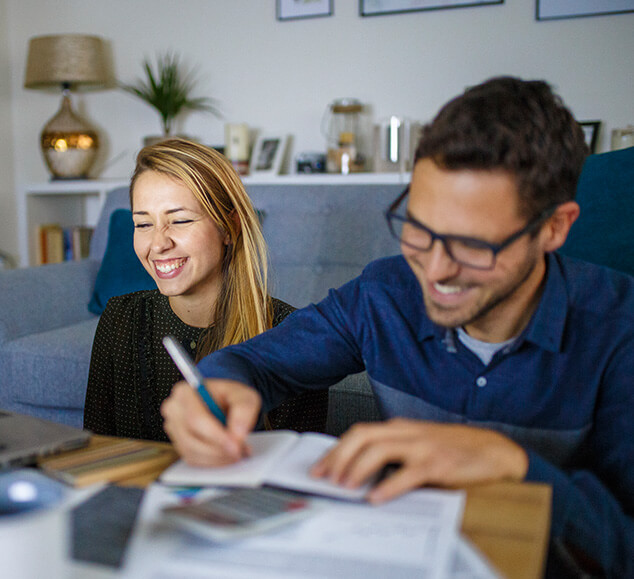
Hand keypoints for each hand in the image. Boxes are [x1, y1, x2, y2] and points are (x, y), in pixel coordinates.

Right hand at [161, 379, 260, 466]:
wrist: (223, 402)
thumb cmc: (230, 397)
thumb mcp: (243, 395)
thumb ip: (244, 410)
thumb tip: (237, 434)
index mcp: (185, 392)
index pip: (195, 419)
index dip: (216, 436)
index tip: (235, 445)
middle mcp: (174, 410)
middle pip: (191, 438)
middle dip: (218, 450)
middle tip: (239, 452)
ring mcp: (173, 429)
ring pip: (192, 452)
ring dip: (217, 457)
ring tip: (236, 452)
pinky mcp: (178, 444)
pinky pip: (193, 459)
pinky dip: (212, 461)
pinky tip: (226, 454)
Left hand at [311, 418, 528, 502]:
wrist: (493, 450)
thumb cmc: (453, 449)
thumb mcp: (418, 446)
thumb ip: (393, 455)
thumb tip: (359, 474)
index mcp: (399, 428)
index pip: (359, 433)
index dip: (336, 449)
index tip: (320, 467)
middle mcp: (406, 433)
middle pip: (362, 436)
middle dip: (338, 456)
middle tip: (325, 477)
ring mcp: (422, 446)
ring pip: (379, 450)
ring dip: (357, 468)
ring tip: (344, 486)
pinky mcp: (437, 463)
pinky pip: (407, 474)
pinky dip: (389, 485)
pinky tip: (376, 497)